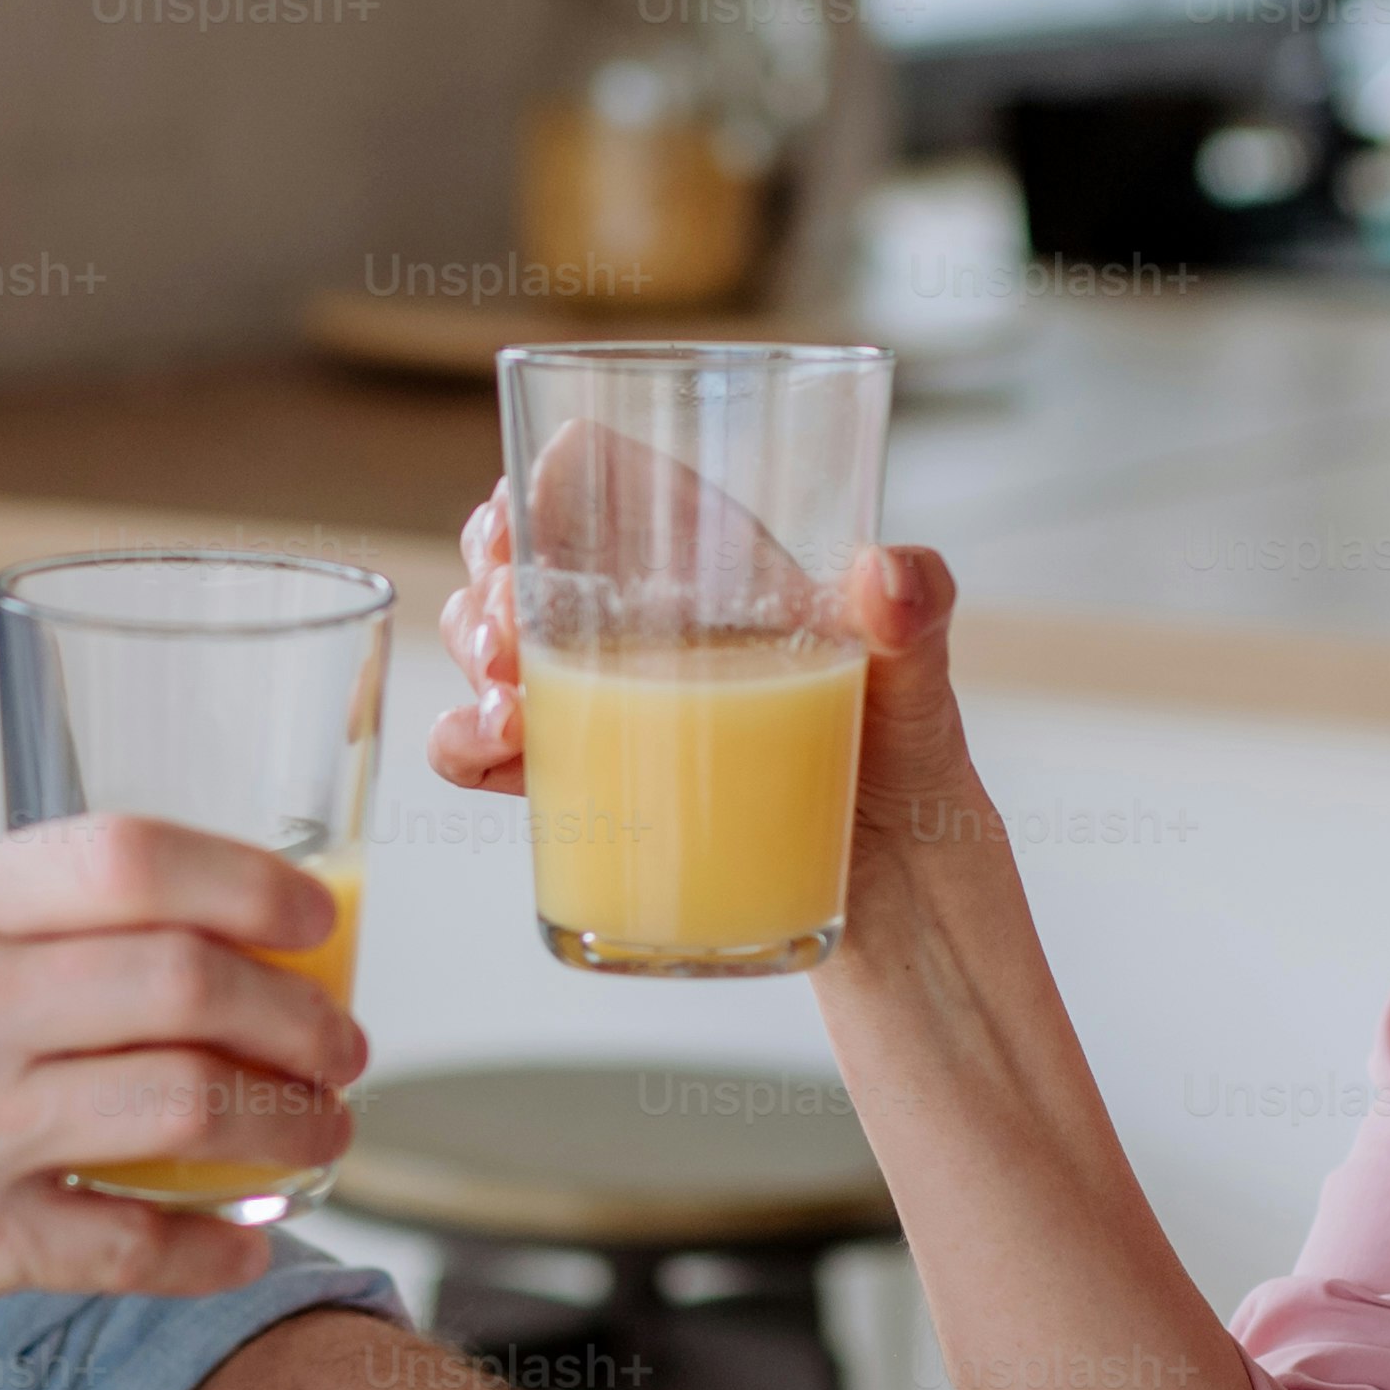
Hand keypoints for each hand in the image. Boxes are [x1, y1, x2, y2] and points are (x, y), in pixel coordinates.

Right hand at [0, 815, 362, 1356]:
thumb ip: (25, 921)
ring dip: (287, 1126)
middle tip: (342, 1050)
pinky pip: (130, 1243)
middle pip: (187, 983)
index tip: (317, 923)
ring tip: (322, 1135)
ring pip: (184, 1108)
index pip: (131, 857)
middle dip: (300, 1020)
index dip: (253, 884)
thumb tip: (210, 923)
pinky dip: (213, 1246)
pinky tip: (249, 1241)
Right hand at [428, 493, 985, 881]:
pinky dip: (466, 746)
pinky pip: (493, 751)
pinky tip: (490, 754)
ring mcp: (615, 707)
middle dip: (492, 575)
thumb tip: (889, 574)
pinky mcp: (592, 787)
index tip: (526, 510)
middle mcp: (654, 629)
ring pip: (495, 646)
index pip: (615, 486)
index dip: (551, 479)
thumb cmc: (913, 777)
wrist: (902, 911)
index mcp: (720, 572)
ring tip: (509, 706)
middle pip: (531, 559)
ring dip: (472, 656)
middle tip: (512, 629)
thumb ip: (920, 620)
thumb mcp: (923, 689)